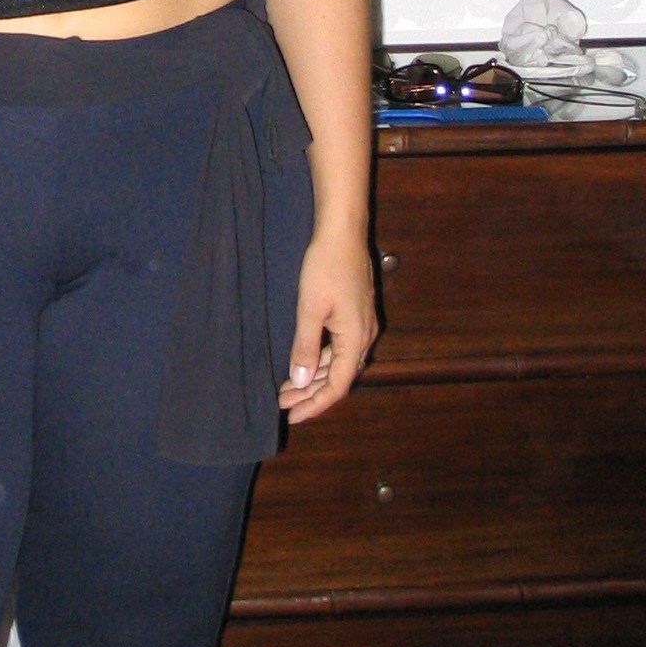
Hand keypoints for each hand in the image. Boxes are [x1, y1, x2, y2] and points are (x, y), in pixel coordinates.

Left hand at [277, 224, 377, 424]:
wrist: (343, 232)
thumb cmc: (325, 267)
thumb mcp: (310, 308)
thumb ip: (305, 347)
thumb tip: (300, 382)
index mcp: (356, 339)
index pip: (337, 386)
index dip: (314, 404)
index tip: (291, 415)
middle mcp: (364, 337)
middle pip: (338, 377)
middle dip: (310, 393)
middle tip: (281, 403)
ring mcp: (361, 325)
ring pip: (337, 362)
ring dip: (313, 376)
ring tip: (287, 387)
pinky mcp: (355, 314)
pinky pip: (338, 347)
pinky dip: (320, 358)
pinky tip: (302, 360)